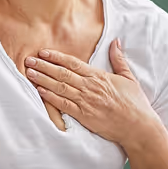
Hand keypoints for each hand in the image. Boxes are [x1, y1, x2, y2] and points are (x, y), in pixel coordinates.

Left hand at [24, 38, 154, 148]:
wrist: (139, 127)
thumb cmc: (135, 103)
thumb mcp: (129, 77)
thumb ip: (119, 59)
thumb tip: (115, 41)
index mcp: (99, 76)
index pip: (73, 63)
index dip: (56, 57)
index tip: (43, 52)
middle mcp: (90, 87)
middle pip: (62, 74)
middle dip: (44, 66)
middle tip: (28, 59)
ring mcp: (86, 102)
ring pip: (60, 87)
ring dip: (43, 79)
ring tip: (29, 72)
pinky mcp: (84, 116)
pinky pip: (64, 105)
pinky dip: (51, 97)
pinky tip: (40, 91)